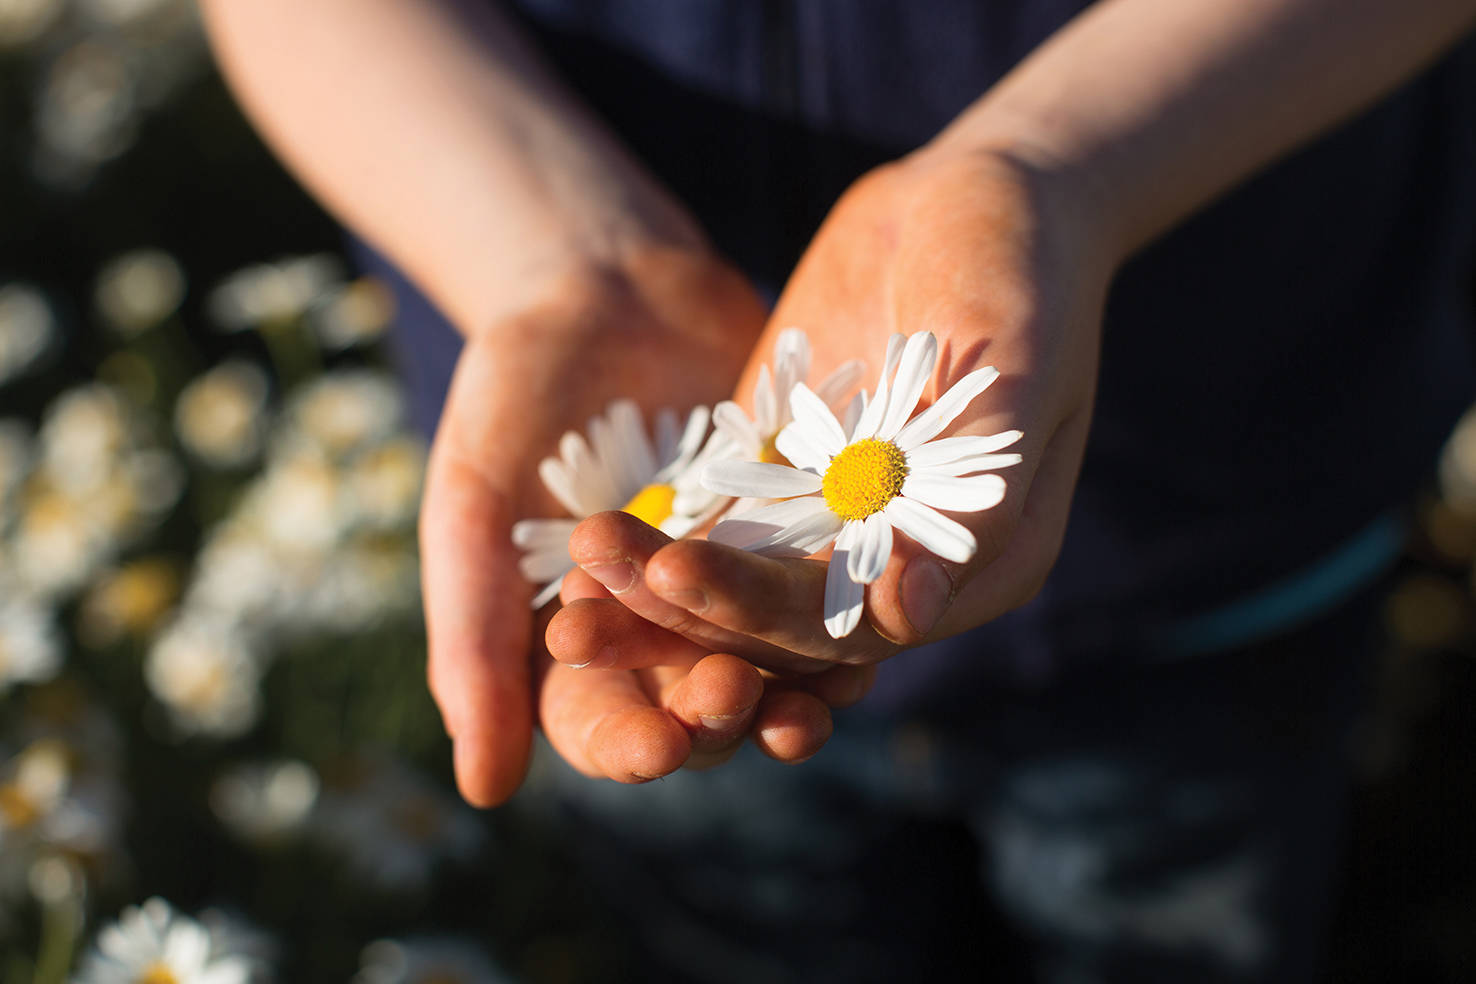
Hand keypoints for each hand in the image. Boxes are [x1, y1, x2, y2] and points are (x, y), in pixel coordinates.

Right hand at [420, 245, 858, 804]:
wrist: (601, 279)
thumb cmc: (513, 389)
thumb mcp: (475, 505)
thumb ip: (475, 636)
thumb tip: (485, 792)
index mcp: (567, 637)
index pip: (596, 720)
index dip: (624, 742)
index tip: (654, 747)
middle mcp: (655, 626)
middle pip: (688, 703)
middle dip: (716, 712)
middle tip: (736, 700)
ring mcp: (725, 581)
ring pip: (765, 659)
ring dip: (792, 685)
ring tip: (818, 698)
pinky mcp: (788, 532)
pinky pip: (820, 585)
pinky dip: (843, 607)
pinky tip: (868, 619)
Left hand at [549, 148, 1115, 674]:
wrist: (972, 199)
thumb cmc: (1017, 268)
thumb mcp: (1013, 364)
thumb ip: (969, 487)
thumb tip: (908, 609)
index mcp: (981, 565)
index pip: (862, 622)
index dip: (768, 610)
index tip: (678, 572)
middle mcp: (907, 567)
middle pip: (787, 623)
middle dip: (689, 614)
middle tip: (592, 603)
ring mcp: (841, 528)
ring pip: (742, 590)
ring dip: (658, 596)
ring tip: (572, 576)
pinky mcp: (787, 486)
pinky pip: (719, 529)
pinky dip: (659, 540)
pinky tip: (589, 536)